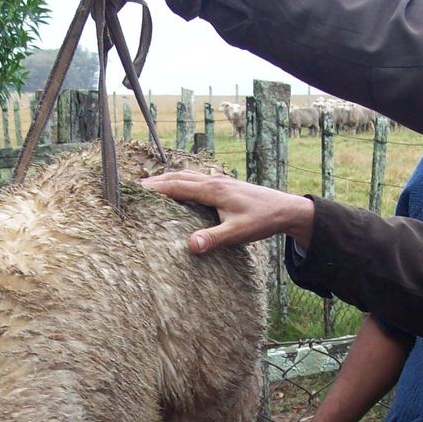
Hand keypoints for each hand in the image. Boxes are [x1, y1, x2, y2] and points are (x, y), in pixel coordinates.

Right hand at [140, 170, 315, 252]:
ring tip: (152, 186)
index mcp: (213, 190)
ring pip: (187, 176)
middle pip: (178, 177)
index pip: (177, 186)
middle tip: (136, 188)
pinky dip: (181, 181)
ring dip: (168, 179)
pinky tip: (180, 189)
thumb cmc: (263, 220)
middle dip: (157, 181)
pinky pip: (196, 179)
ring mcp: (220, 181)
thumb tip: (191, 246)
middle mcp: (214, 181)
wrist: (287, 209)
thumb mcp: (238, 233)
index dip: (155, 188)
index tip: (135, 191)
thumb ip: (214, 239)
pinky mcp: (225, 185)